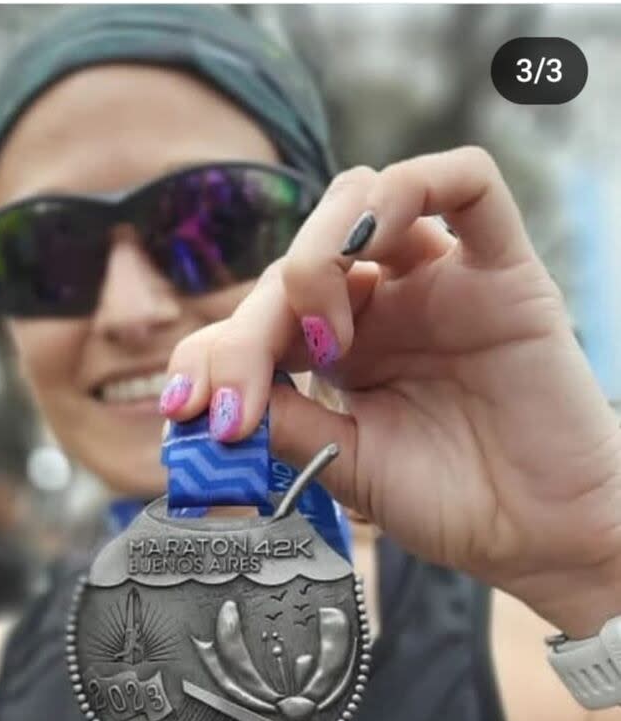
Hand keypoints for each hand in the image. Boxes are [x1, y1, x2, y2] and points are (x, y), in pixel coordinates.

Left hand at [162, 147, 620, 635]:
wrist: (536, 536)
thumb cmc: (448, 503)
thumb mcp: (343, 465)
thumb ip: (283, 420)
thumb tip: (207, 397)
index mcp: (340, 349)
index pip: (259, 313)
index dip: (211, 350)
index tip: (185, 411)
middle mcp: (383, 304)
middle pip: (297, 258)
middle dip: (250, 327)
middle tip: (238, 402)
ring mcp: (439, 282)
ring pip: (364, 200)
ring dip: (316, 255)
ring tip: (323, 344)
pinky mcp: (502, 271)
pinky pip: (467, 184)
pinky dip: (410, 190)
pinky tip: (372, 243)